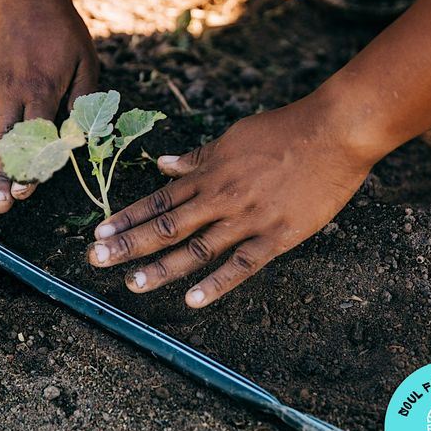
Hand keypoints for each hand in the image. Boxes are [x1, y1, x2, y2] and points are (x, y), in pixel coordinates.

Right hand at [0, 0, 97, 213]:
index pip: (36, 139)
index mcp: (43, 90)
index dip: (30, 168)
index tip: (24, 194)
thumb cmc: (61, 29)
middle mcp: (12, 92)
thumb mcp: (85, 61)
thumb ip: (83, 100)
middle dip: (3, 178)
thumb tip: (85, 138)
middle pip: (8, 143)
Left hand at [86, 93, 375, 307]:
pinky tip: (193, 300)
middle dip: (128, 244)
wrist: (335, 130)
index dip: (126, 218)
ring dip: (162, 267)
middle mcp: (220, 198)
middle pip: (166, 226)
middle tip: (95, 260)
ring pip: (196, 248)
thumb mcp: (234, 137)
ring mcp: (247, 218)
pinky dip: (217, 283)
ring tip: (132, 284)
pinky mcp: (277, 235)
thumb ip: (199, 157)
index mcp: (208, 175)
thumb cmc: (285, 130)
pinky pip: (242, 264)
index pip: (158, 201)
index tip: (99, 233)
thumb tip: (163, 163)